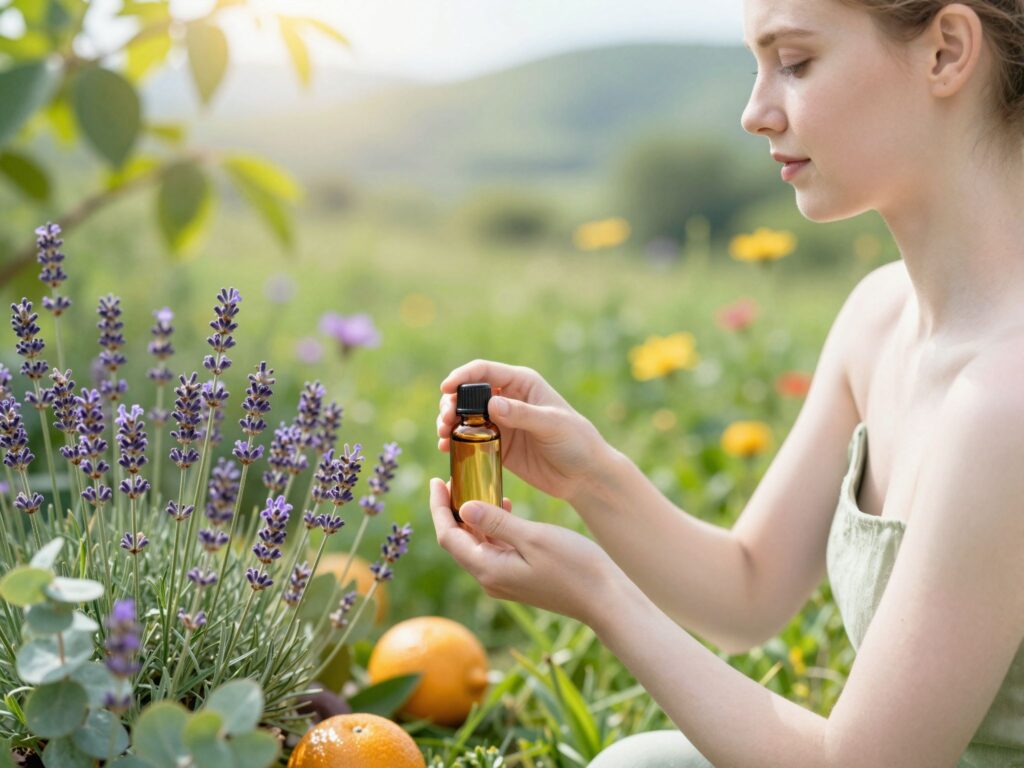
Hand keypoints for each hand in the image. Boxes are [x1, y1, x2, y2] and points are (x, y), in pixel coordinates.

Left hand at [429, 477, 613, 623]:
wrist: (603, 598)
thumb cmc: (573, 566)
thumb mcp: (533, 538)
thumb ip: (496, 521)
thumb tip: (463, 507)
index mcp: (488, 569)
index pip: (448, 536)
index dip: (438, 507)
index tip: (436, 480)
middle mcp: (489, 578)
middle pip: (457, 540)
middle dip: (452, 509)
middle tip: (455, 477)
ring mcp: (503, 579)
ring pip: (476, 543)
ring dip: (472, 516)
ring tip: (477, 485)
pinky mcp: (517, 576)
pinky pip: (494, 548)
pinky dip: (492, 526)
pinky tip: (504, 505)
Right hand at [437, 359, 608, 502]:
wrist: (585, 475)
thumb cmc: (576, 442)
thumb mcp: (552, 424)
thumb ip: (522, 414)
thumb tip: (491, 404)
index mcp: (522, 383)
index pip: (484, 371)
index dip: (462, 376)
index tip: (445, 389)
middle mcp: (507, 398)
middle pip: (468, 393)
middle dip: (451, 403)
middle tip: (445, 420)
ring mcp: (501, 423)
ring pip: (465, 416)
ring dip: (449, 422)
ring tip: (443, 434)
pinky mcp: (498, 446)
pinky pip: (470, 440)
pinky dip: (455, 442)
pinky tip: (446, 449)